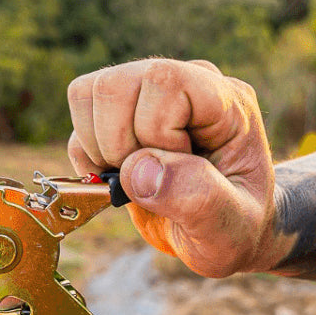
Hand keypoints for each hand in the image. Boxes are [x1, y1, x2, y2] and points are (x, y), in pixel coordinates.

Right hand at [67, 58, 278, 277]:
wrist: (224, 232)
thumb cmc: (235, 228)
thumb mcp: (231, 225)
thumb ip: (197, 196)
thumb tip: (137, 168)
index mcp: (224, 101)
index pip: (165, 82)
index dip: (153, 133)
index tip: (175, 174)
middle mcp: (185, 84)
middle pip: (115, 84)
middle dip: (117, 145)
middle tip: (147, 182)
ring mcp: (149, 94)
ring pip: (87, 93)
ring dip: (97, 148)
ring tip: (130, 179)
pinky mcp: (121, 111)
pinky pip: (80, 115)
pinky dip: (87, 155)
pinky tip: (118, 177)